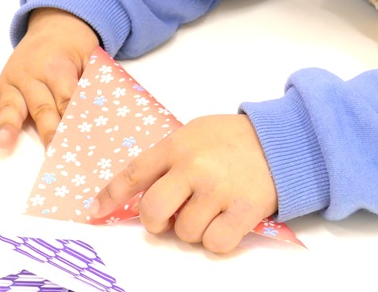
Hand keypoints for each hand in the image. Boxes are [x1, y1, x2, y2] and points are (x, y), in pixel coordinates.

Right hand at [0, 8, 99, 148]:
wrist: (56, 25)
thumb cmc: (77, 50)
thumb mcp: (92, 61)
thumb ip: (95, 87)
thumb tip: (107, 120)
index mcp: (59, 68)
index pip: (68, 100)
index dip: (74, 122)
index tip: (80, 143)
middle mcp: (34, 74)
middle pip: (42, 107)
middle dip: (48, 130)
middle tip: (52, 152)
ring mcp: (14, 80)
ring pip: (11, 105)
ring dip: (7, 125)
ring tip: (1, 143)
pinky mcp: (1, 84)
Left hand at [89, 114, 278, 254]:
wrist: (281, 141)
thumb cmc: (233, 140)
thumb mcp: (195, 133)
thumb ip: (169, 157)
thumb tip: (140, 189)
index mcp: (178, 145)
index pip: (134, 174)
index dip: (110, 196)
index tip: (96, 211)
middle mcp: (194, 167)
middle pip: (153, 211)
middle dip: (156, 222)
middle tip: (169, 217)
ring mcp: (218, 190)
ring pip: (185, 232)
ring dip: (193, 229)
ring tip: (211, 209)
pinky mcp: (243, 210)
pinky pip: (214, 243)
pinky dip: (217, 240)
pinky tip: (226, 222)